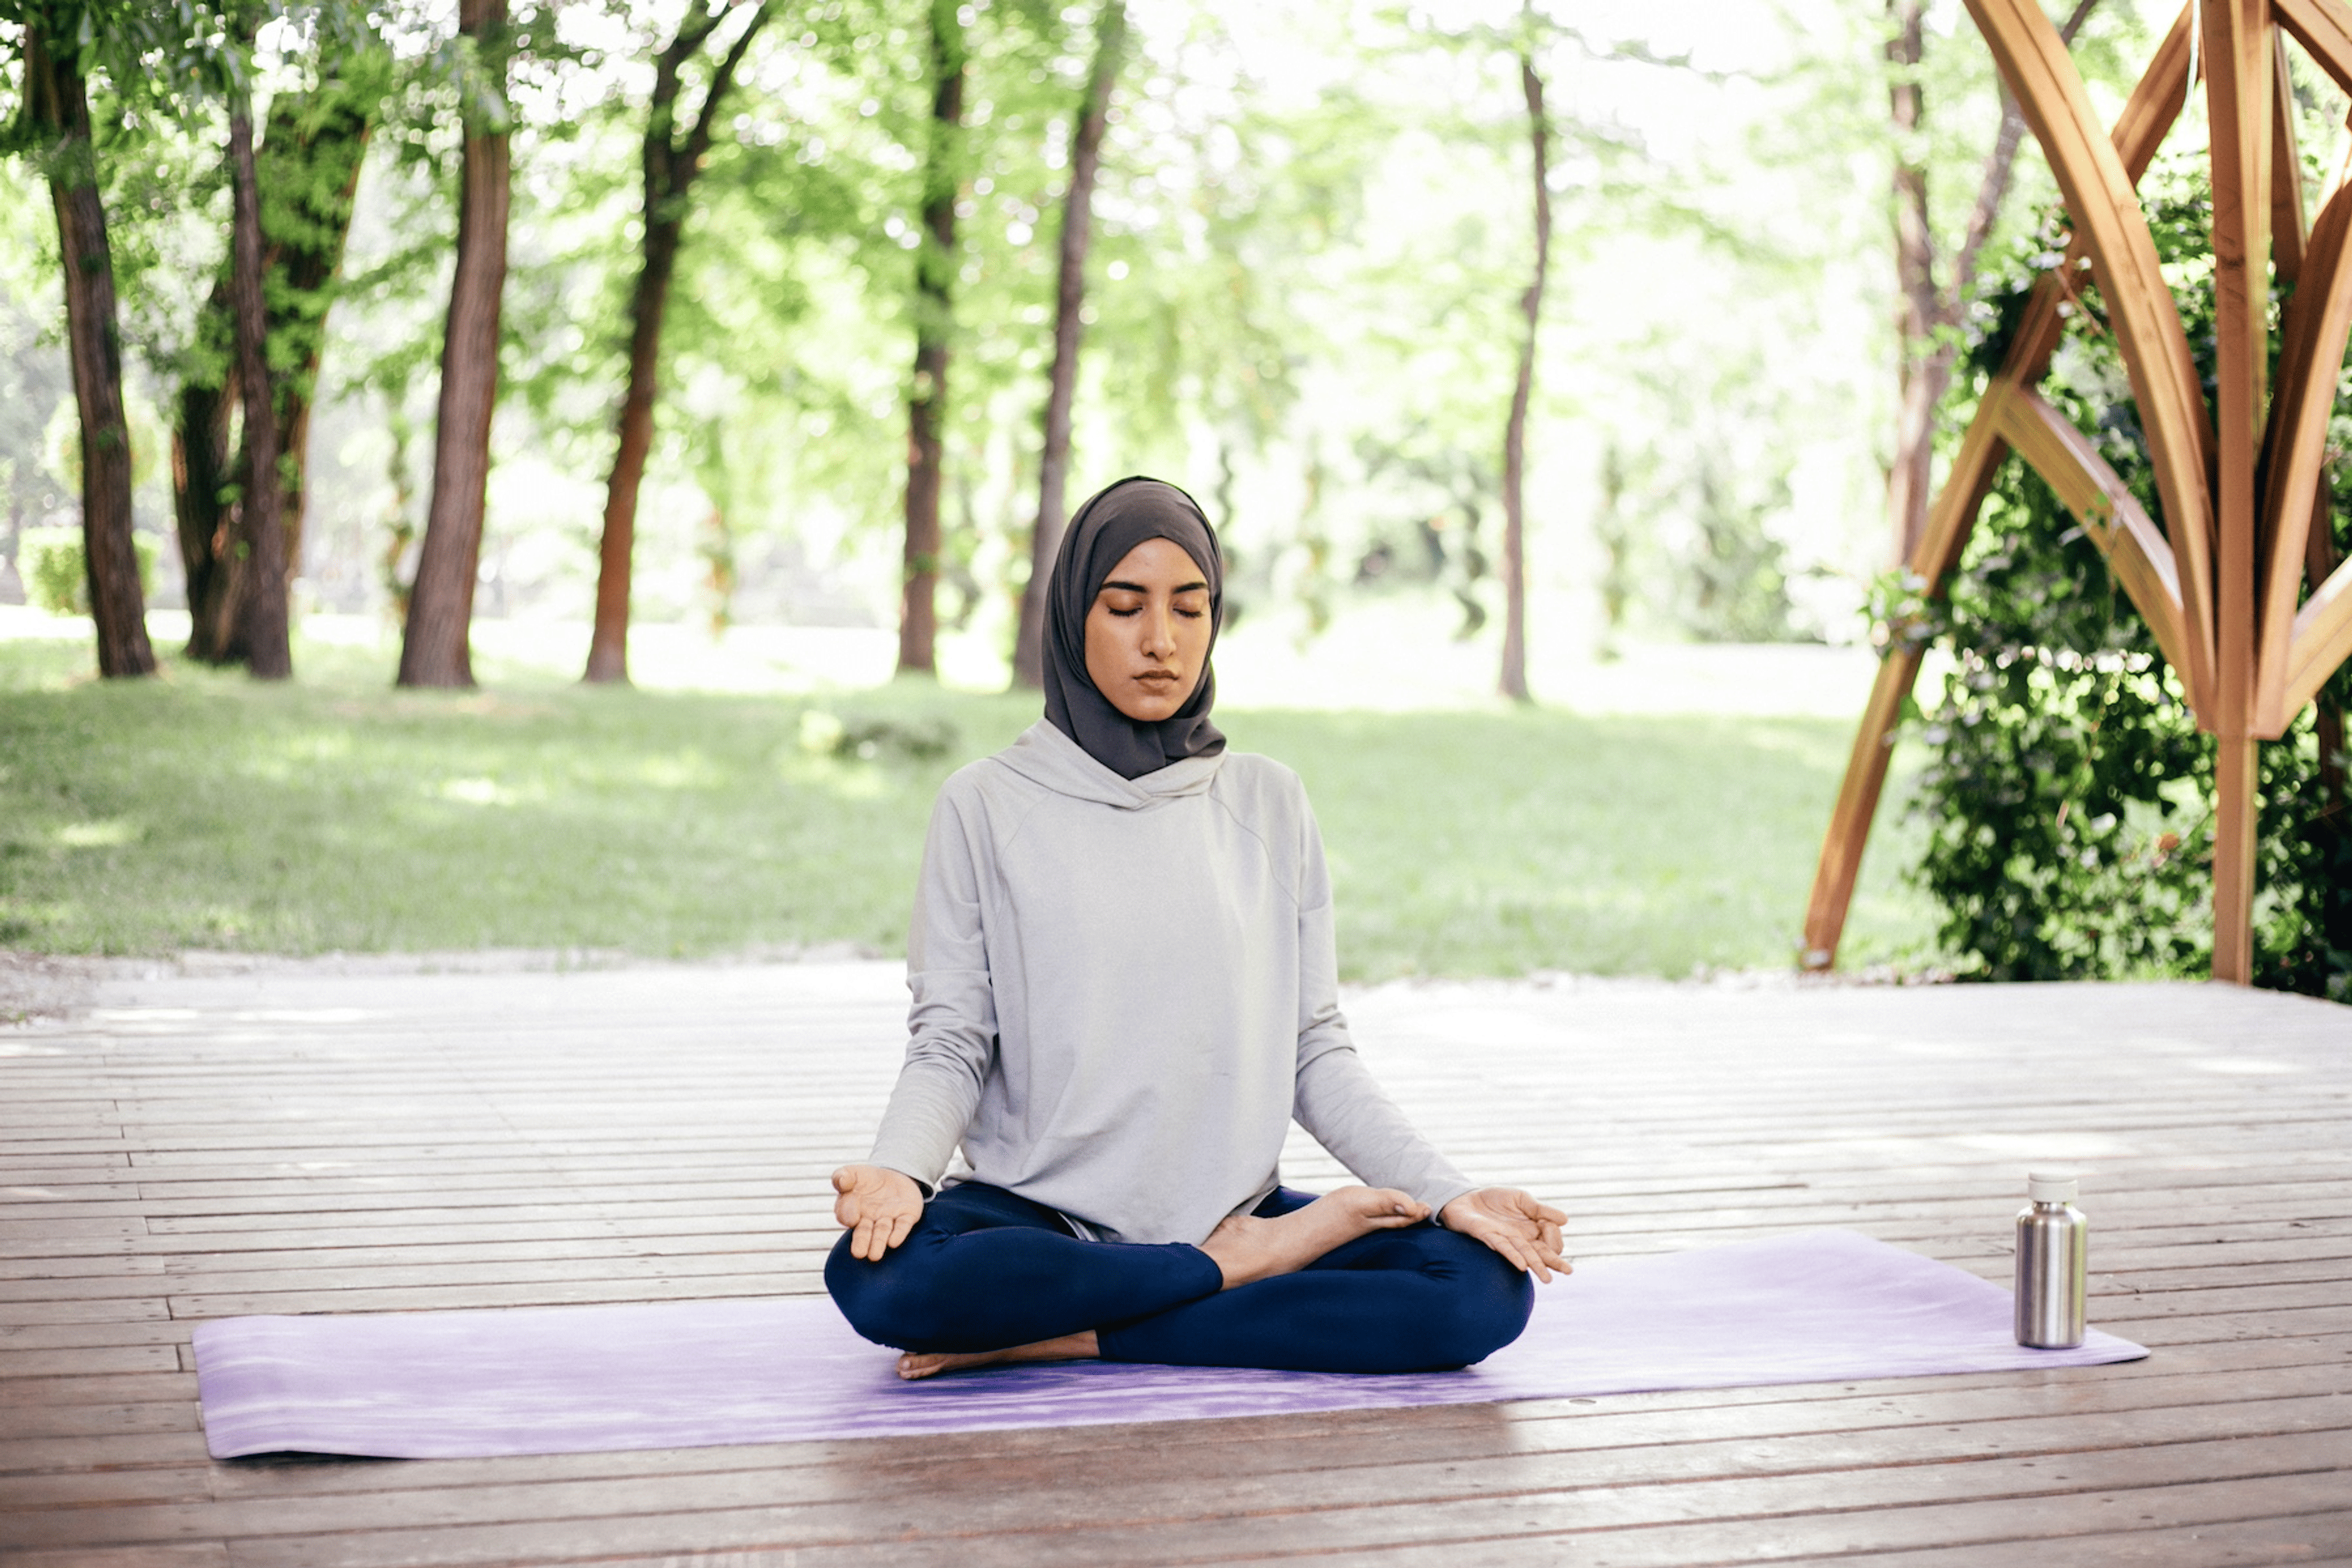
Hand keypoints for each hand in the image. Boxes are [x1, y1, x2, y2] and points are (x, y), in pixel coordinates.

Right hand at [832, 1164, 924, 1260]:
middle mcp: (869, 1218)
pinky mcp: (907, 1216)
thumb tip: (841, 1181)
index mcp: (852, 1209)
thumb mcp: (854, 1173)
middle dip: (862, 1242)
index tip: (852, 1219)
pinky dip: (898, 1233)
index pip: (846, 1215)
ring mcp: (888, 1218)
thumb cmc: (868, 1179)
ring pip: (882, 1232)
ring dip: (879, 1243)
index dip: (848, 1215)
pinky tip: (894, 1242)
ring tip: (875, 1256)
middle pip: (864, 1232)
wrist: (895, 1177)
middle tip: (859, 1254)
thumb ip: (844, 1176)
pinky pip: (902, 1226)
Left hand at [1439, 1187, 1569, 1281]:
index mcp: (1532, 1229)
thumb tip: (1565, 1220)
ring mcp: (1507, 1240)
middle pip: (1543, 1253)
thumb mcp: (1521, 1198)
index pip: (1551, 1238)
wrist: (1466, 1199)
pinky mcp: (1489, 1237)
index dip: (1555, 1234)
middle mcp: (1521, 1239)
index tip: (1551, 1225)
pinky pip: (1503, 1249)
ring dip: (1538, 1266)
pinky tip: (1523, 1266)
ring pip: (1526, 1255)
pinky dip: (1514, 1256)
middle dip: (1555, 1261)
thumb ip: (1540, 1209)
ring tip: (1548, 1279)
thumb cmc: (1494, 1200)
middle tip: (1568, 1271)